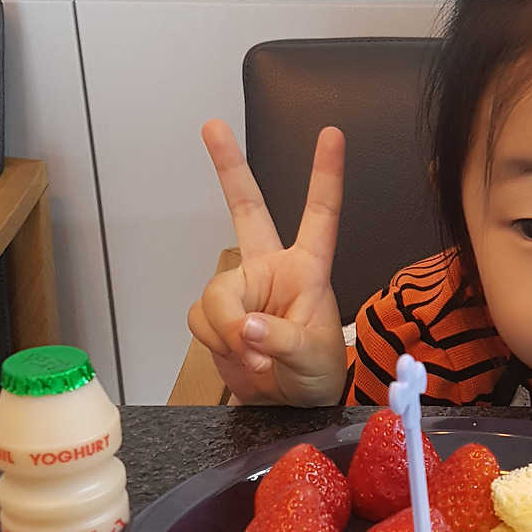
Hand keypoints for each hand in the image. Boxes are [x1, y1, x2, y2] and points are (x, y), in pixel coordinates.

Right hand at [187, 119, 347, 404]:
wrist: (292, 405)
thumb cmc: (317, 375)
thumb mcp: (313, 359)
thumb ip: (280, 342)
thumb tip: (246, 328)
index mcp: (308, 269)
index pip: (320, 215)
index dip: (325, 175)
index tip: (331, 134)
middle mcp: (271, 269)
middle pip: (246, 210)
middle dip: (229, 168)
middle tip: (212, 125)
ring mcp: (242, 291)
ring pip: (214, 296)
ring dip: (227, 330)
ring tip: (256, 360)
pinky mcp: (218, 316)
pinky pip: (200, 321)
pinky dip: (216, 343)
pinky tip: (239, 361)